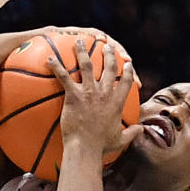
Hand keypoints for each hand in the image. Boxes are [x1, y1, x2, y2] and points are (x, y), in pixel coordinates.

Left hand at [48, 40, 137, 157]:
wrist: (85, 149)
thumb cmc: (101, 147)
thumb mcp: (120, 140)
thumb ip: (131, 133)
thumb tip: (141, 130)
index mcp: (116, 103)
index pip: (125, 82)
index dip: (127, 71)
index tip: (127, 62)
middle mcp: (105, 93)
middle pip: (109, 68)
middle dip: (109, 54)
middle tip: (106, 45)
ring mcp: (90, 93)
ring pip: (88, 66)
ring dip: (83, 52)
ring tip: (79, 41)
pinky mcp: (74, 96)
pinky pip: (64, 77)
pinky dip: (56, 67)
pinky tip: (49, 59)